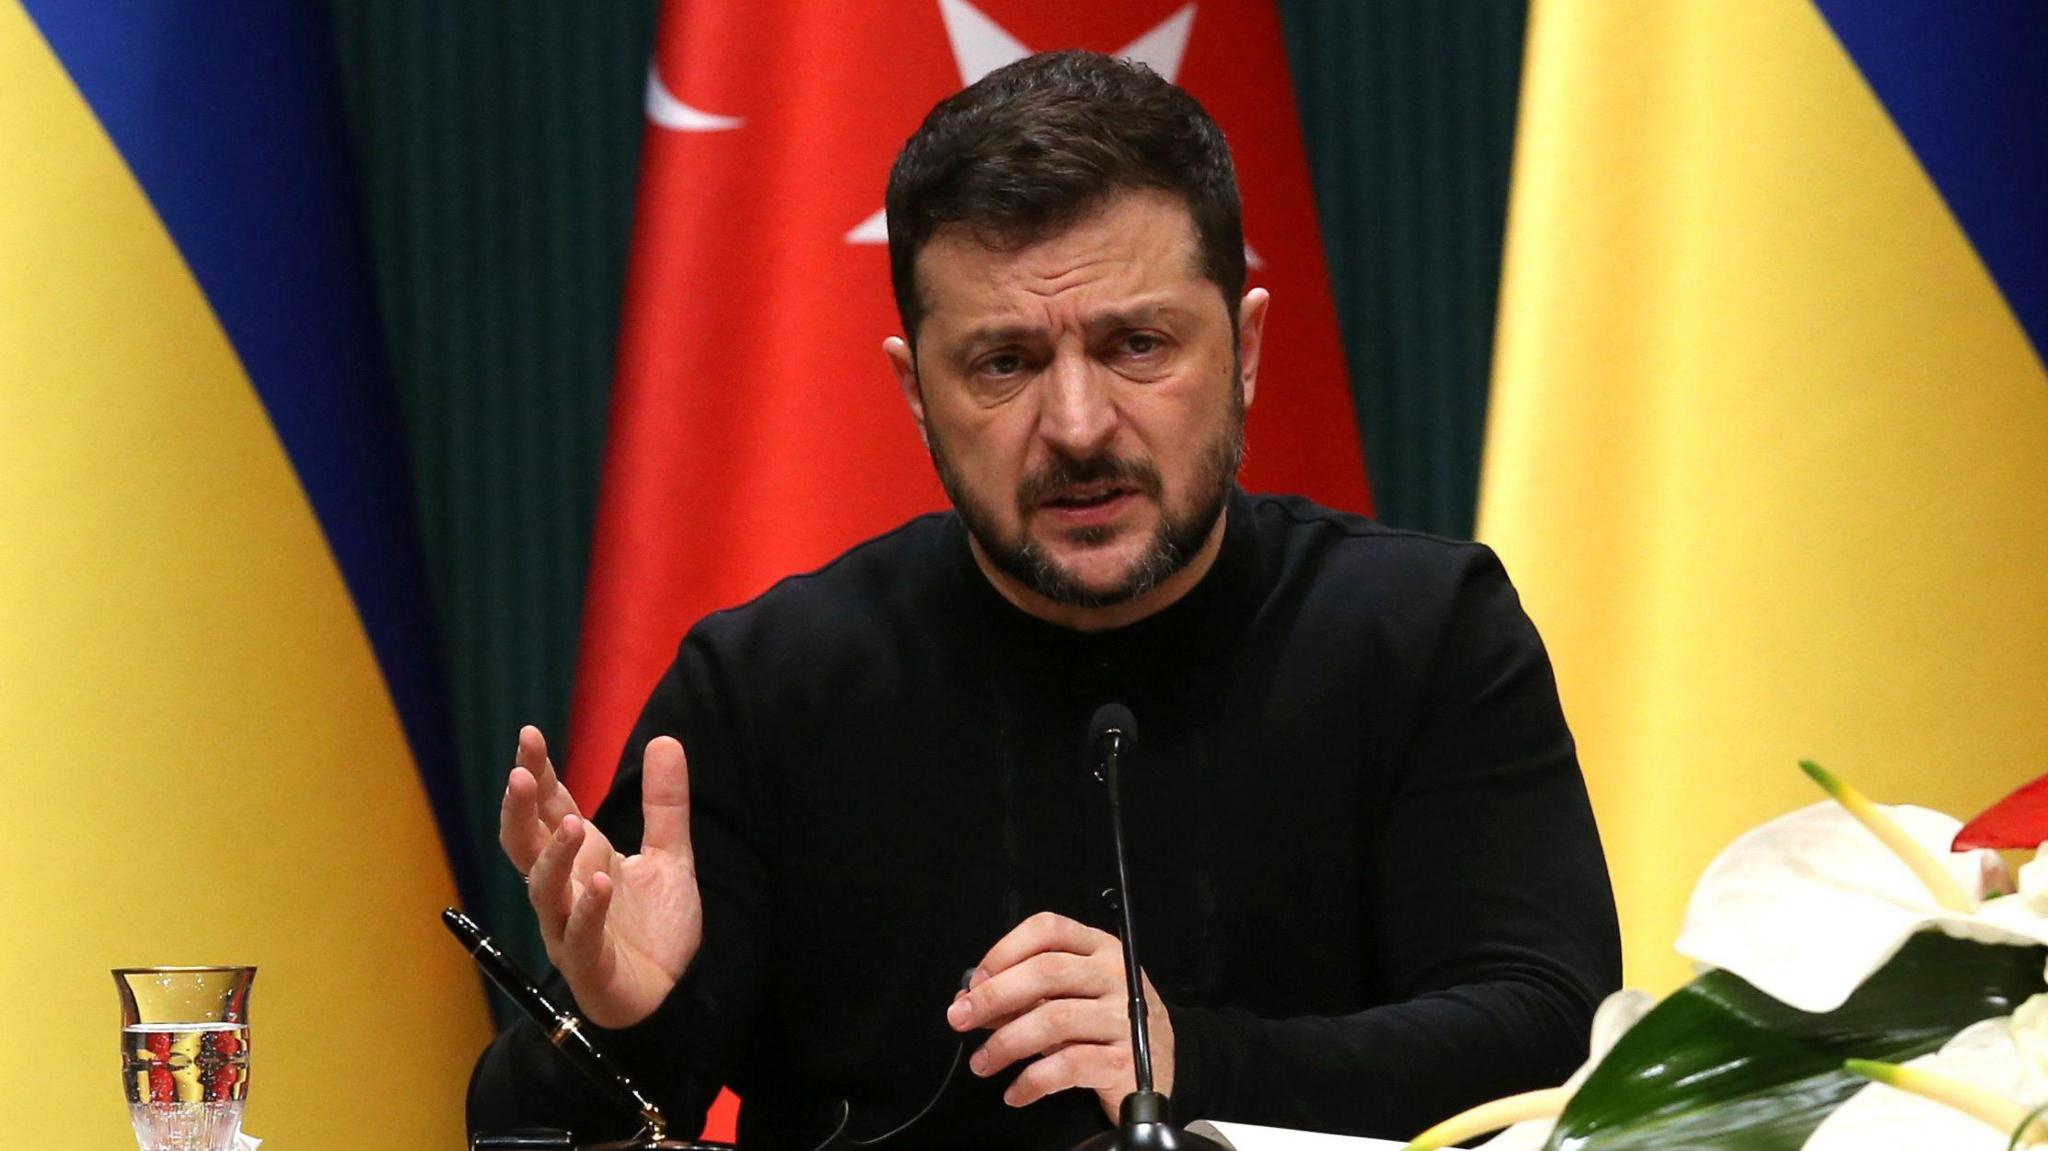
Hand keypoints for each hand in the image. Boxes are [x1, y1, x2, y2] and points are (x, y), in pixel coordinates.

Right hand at [498, 726, 701, 1028]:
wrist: (674, 995)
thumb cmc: (655, 928)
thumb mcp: (669, 856)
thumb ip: (665, 803)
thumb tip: (664, 739)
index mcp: (581, 859)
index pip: (550, 810)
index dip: (538, 774)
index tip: (529, 736)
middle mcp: (565, 890)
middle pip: (526, 845)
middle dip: (521, 810)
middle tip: (522, 774)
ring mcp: (570, 928)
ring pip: (544, 890)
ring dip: (553, 857)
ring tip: (572, 825)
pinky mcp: (589, 965)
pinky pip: (580, 935)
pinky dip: (587, 909)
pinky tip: (600, 883)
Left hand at [946, 911, 1173, 1118]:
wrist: (1163, 1064)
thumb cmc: (1106, 1024)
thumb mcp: (1074, 996)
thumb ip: (1029, 993)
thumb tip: (971, 1001)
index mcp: (1100, 948)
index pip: (1048, 929)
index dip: (1004, 950)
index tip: (975, 980)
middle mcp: (1115, 975)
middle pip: (1046, 972)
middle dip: (994, 996)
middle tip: (960, 1019)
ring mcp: (1124, 1017)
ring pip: (1053, 1020)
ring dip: (1005, 1043)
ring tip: (982, 1063)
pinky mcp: (1125, 1060)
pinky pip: (1068, 1066)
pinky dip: (1032, 1081)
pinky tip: (1015, 1091)